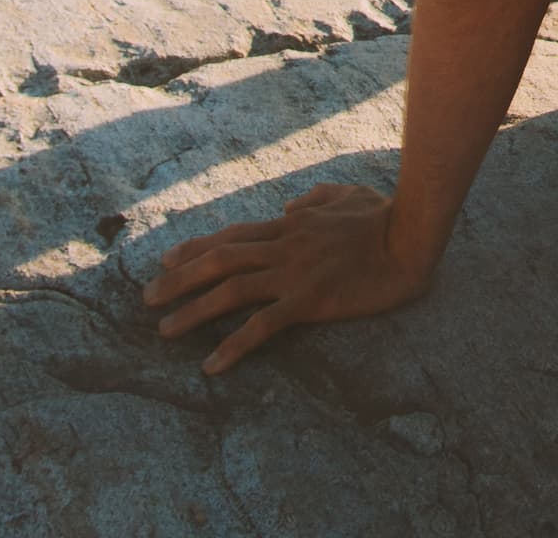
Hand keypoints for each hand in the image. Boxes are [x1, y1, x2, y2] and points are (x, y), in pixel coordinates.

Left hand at [141, 182, 432, 370]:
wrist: (409, 236)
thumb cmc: (385, 215)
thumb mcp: (346, 193)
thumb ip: (316, 198)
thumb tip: (291, 206)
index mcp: (290, 225)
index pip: (232, 236)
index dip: (195, 248)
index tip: (166, 261)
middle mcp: (282, 247)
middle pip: (218, 261)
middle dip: (178, 280)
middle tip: (147, 298)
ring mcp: (292, 273)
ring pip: (229, 291)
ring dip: (192, 310)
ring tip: (163, 329)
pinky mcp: (308, 301)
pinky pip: (262, 326)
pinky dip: (232, 345)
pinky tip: (211, 364)